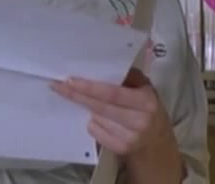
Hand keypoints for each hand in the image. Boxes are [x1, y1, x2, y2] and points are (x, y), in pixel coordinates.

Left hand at [50, 68, 174, 155]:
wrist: (157, 142)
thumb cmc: (147, 108)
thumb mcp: (145, 88)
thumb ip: (127, 76)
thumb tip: (101, 65)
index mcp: (145, 101)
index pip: (112, 93)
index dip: (89, 87)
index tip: (69, 80)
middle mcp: (138, 120)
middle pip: (99, 107)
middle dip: (76, 95)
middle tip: (57, 85)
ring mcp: (129, 137)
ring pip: (95, 118)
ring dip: (85, 108)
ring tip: (81, 99)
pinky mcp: (120, 149)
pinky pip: (95, 132)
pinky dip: (92, 123)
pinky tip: (97, 118)